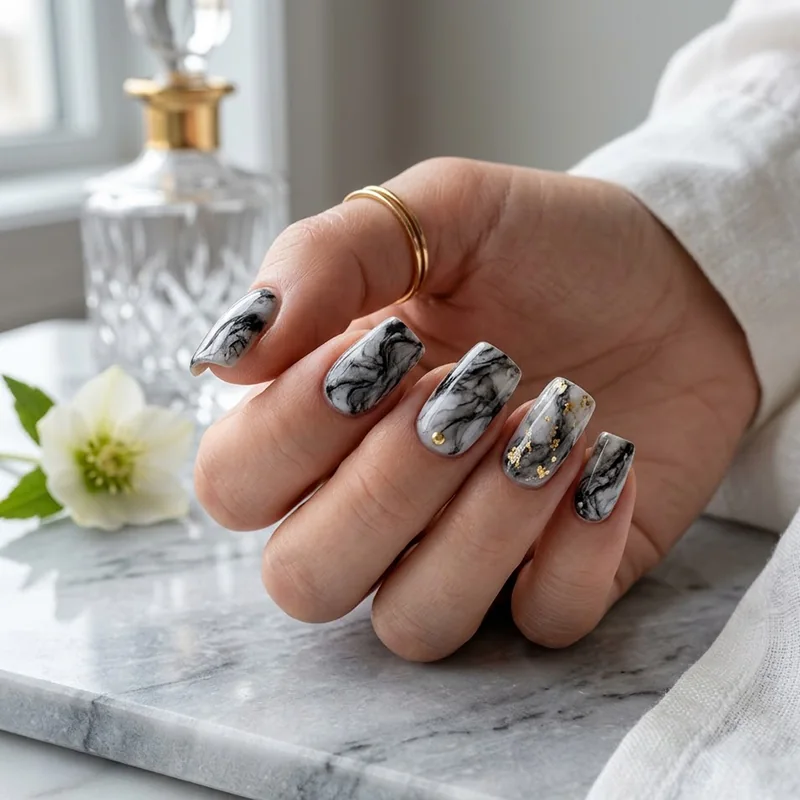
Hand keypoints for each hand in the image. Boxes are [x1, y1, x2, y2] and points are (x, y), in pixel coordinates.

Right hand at [194, 158, 758, 659]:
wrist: (668, 283)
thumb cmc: (541, 247)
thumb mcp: (438, 211)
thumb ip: (326, 260)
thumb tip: (222, 356)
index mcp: (321, 422)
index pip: (234, 485)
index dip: (296, 430)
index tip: (391, 347)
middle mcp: (374, 508)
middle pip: (304, 581)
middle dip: (387, 486)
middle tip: (473, 388)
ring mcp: (462, 554)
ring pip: (414, 622)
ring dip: (485, 523)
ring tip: (551, 422)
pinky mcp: (555, 580)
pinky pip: (541, 623)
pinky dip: (580, 546)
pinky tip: (610, 457)